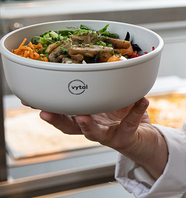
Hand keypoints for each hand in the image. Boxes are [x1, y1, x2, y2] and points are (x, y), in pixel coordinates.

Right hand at [24, 98, 167, 179]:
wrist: (144, 138)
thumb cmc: (124, 116)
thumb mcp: (112, 99)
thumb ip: (105, 85)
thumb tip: (101, 59)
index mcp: (86, 117)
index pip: (62, 113)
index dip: (47, 106)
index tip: (29, 99)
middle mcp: (92, 128)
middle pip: (70, 127)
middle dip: (57, 120)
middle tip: (46, 112)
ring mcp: (107, 135)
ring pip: (93, 133)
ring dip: (87, 125)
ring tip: (83, 116)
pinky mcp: (125, 138)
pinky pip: (130, 124)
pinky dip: (137, 111)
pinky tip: (142, 100)